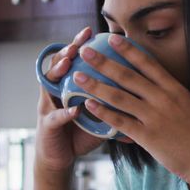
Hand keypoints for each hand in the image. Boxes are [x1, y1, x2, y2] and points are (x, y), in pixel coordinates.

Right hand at [34, 27, 104, 175]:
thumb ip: (115, 102)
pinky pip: (56, 117)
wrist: (61, 157)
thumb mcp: (100, 113)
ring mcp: (48, 107)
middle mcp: (55, 91)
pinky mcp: (47, 126)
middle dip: (67, 50)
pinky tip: (74, 110)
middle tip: (78, 41)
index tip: (91, 31)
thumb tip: (142, 92)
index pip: (73, 60)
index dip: (79, 44)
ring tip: (68, 63)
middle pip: (58, 64)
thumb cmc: (82, 132)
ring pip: (49, 83)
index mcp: (69, 86)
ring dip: (59, 72)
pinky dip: (65, 113)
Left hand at [74, 34, 189, 185]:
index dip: (128, 50)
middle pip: (128, 76)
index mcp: (175, 90)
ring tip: (78, 76)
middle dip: (104, 62)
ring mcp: (155, 118)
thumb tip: (157, 88)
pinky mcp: (148, 137)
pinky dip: (102, 112)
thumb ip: (171, 97)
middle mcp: (163, 100)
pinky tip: (88, 105)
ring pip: (119, 97)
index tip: (112, 38)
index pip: (148, 64)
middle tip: (85, 50)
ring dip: (95, 85)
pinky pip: (120, 121)